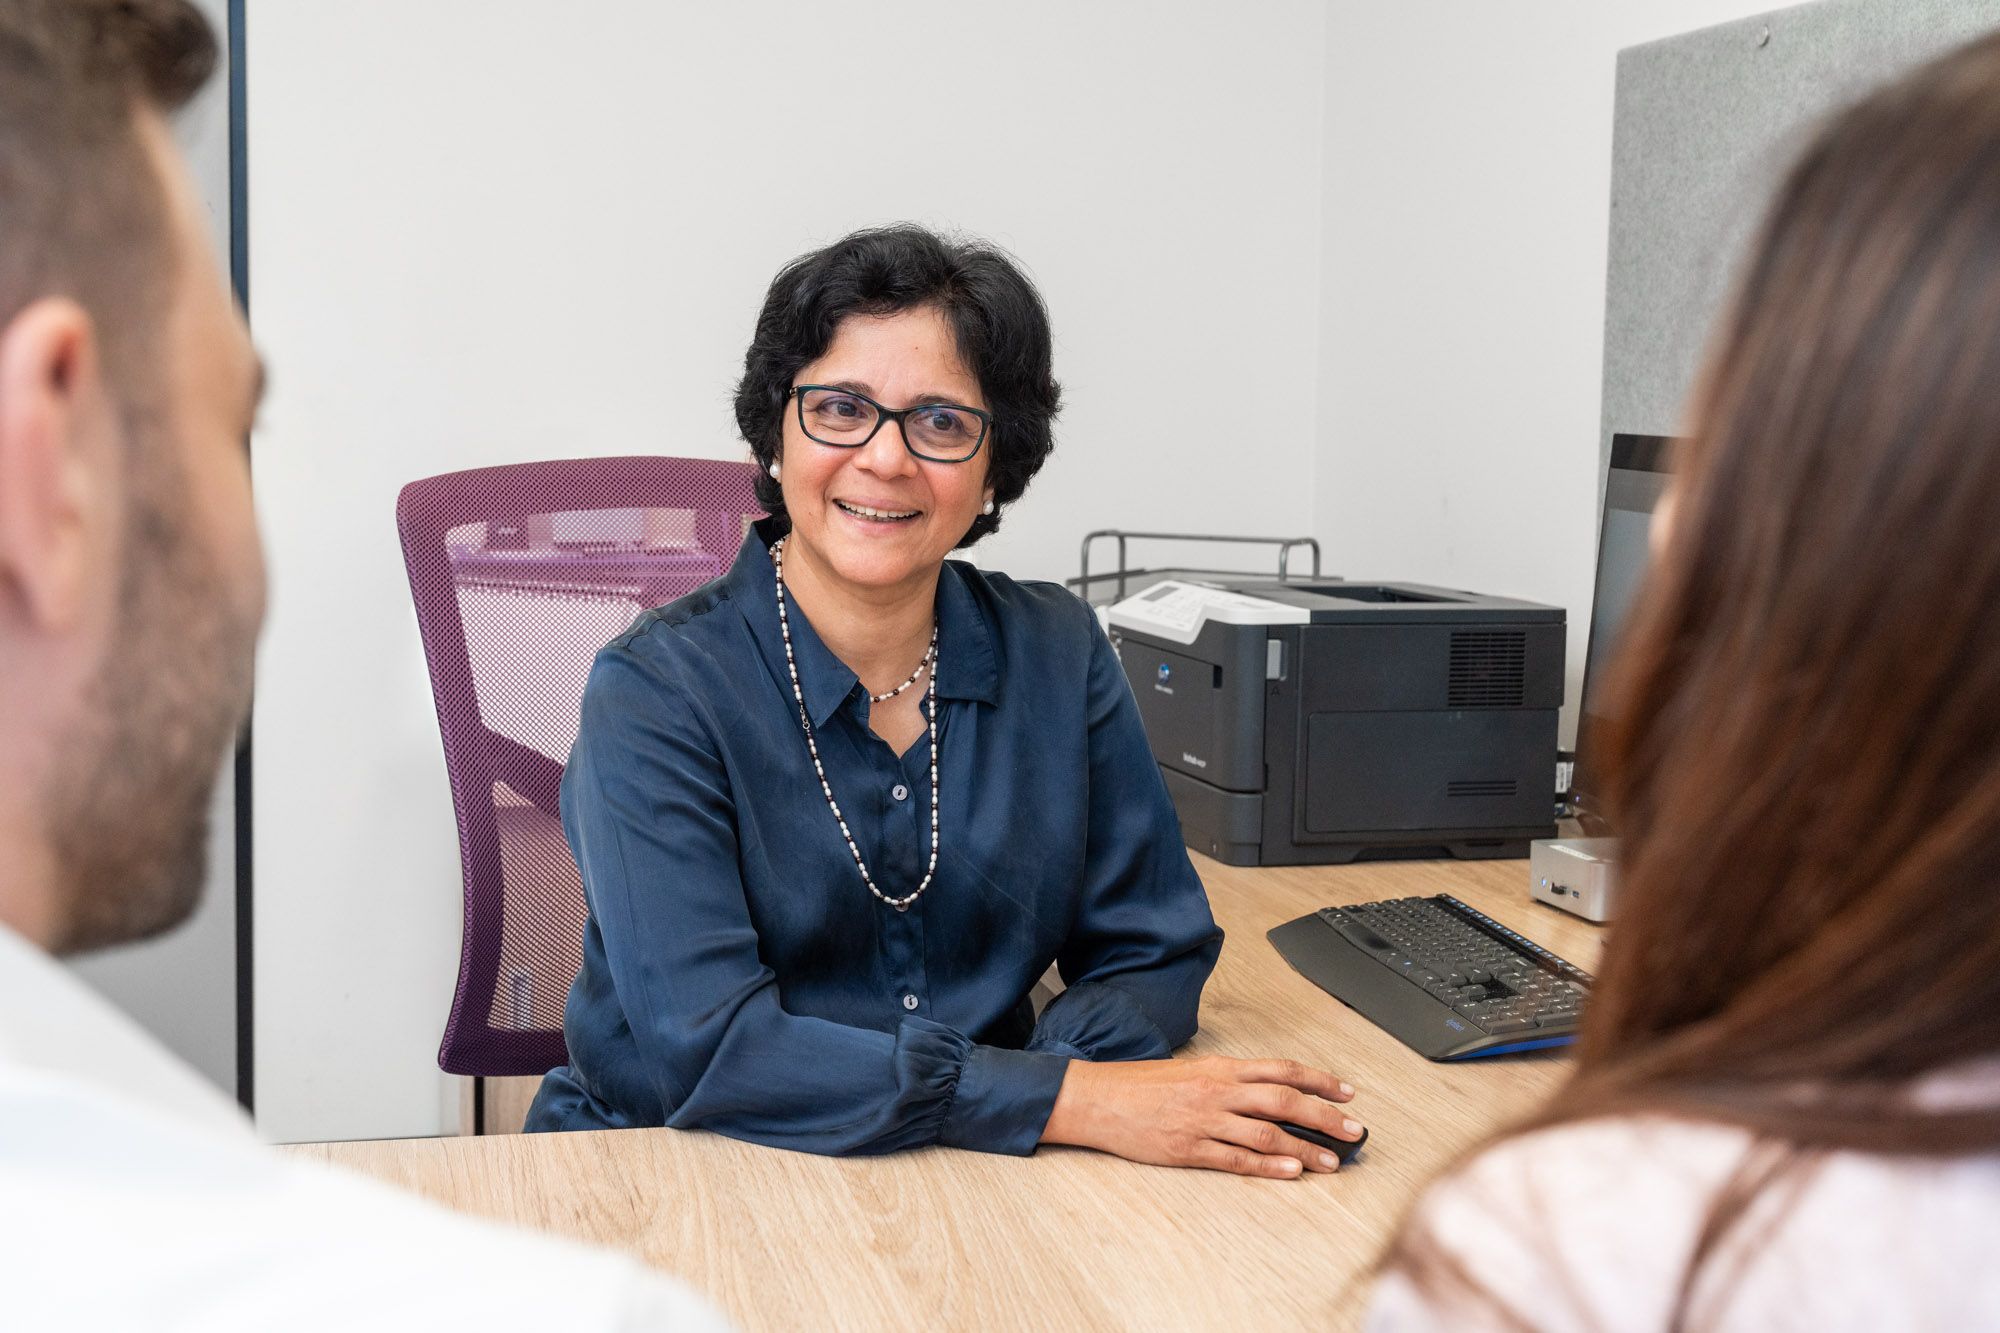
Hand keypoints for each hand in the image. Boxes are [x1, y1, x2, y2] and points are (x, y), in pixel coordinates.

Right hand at [1039, 1055, 1362, 1177]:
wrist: (1098, 1099)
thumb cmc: (1141, 1085)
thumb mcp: (1190, 1070)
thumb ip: (1229, 1080)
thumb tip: (1268, 1091)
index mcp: (1220, 1067)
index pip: (1281, 1069)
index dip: (1319, 1081)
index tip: (1347, 1092)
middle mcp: (1217, 1090)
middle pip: (1284, 1100)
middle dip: (1325, 1116)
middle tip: (1354, 1131)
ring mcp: (1204, 1120)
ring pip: (1267, 1132)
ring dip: (1305, 1149)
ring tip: (1331, 1162)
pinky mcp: (1190, 1149)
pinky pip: (1236, 1158)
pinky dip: (1268, 1165)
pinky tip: (1291, 1171)